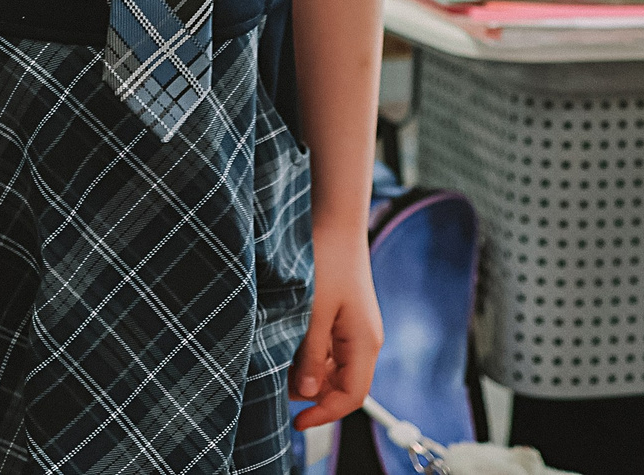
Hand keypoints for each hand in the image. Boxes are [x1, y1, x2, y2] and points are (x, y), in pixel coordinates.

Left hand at [289, 228, 381, 430]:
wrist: (335, 220)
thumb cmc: (326, 261)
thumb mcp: (313, 312)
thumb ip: (312, 356)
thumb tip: (308, 394)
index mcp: (364, 342)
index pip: (352, 396)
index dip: (325, 415)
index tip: (296, 422)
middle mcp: (364, 339)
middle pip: (343, 385)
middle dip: (312, 393)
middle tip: (278, 384)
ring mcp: (355, 327)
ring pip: (333, 367)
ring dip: (308, 372)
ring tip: (279, 360)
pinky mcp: (344, 315)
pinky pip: (329, 347)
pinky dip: (309, 353)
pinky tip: (288, 343)